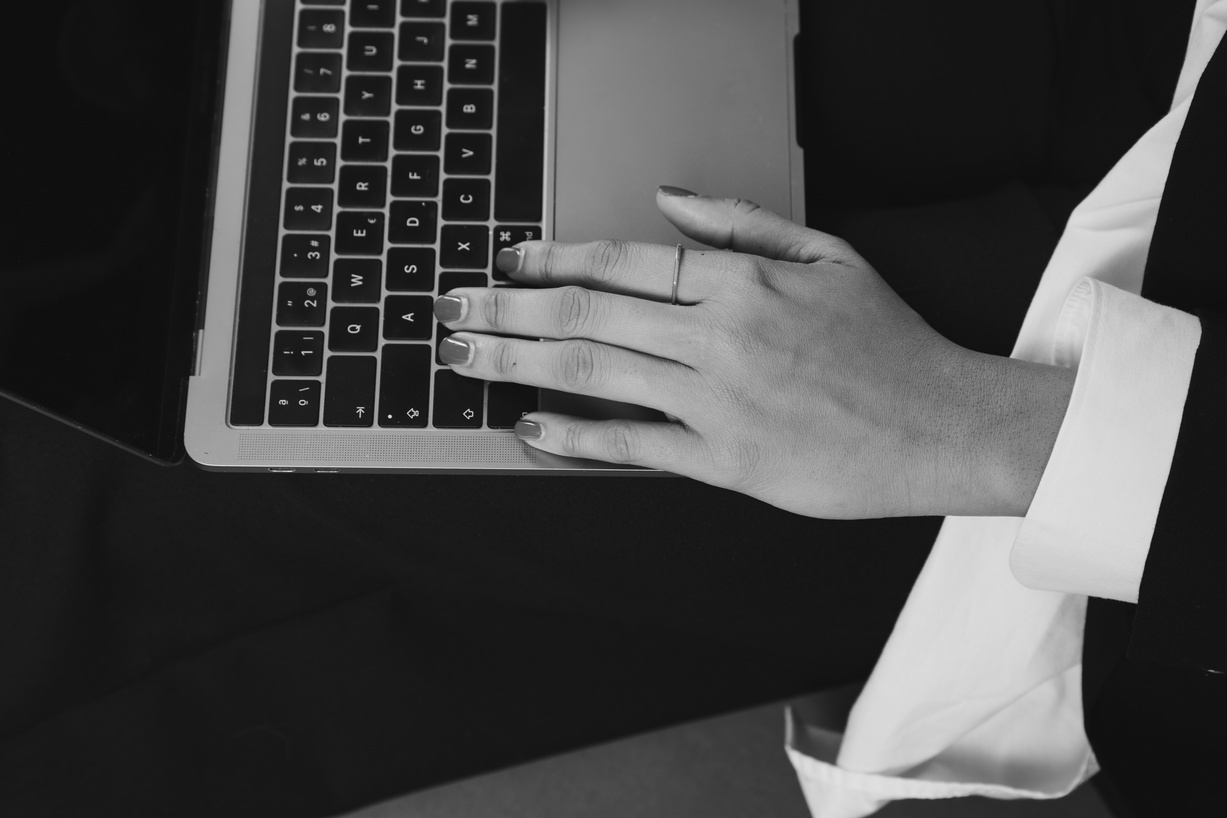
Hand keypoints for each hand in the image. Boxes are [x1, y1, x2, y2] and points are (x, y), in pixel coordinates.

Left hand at [434, 188, 1073, 518]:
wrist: (946, 425)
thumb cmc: (890, 343)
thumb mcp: (827, 254)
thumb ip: (740, 222)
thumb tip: (666, 198)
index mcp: (741, 281)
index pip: (622, 260)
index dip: (552, 257)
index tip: (505, 257)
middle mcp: (719, 336)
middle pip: (587, 313)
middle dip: (506, 308)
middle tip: (451, 307)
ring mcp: (718, 401)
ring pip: (594, 371)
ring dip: (517, 361)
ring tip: (463, 356)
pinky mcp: (725, 463)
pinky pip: (631, 445)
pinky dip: (572, 436)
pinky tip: (528, 426)